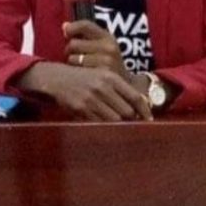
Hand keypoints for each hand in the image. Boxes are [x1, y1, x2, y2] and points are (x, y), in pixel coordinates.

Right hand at [17, 62, 151, 121]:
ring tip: (120, 129)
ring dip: (119, 127)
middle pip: (127, 111)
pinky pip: (98, 123)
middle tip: (133, 126)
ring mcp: (91, 98)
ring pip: (114, 120)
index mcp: (111, 77)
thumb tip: (140, 106)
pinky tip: (104, 128)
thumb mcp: (102, 76)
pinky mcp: (80, 108)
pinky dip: (104, 128)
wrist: (56, 78)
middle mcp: (103, 87)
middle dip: (132, 121)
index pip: (135, 97)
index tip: (149, 119)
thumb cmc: (83, 79)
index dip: (145, 111)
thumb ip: (120, 89)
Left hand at [63, 20, 126, 77]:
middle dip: (70, 50)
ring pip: (72, 58)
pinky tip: (81, 76)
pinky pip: (76, 72)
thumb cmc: (109, 63)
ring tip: (80, 67)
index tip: (66, 33)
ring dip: (72, 64)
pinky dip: (75, 74)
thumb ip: (85, 34)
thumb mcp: (104, 45)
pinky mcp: (100, 76)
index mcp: (108, 38)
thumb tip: (64, 26)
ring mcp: (105, 62)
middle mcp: (108, 48)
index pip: (85, 25)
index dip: (72, 28)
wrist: (125, 86)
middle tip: (76, 56)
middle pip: (73, 43)